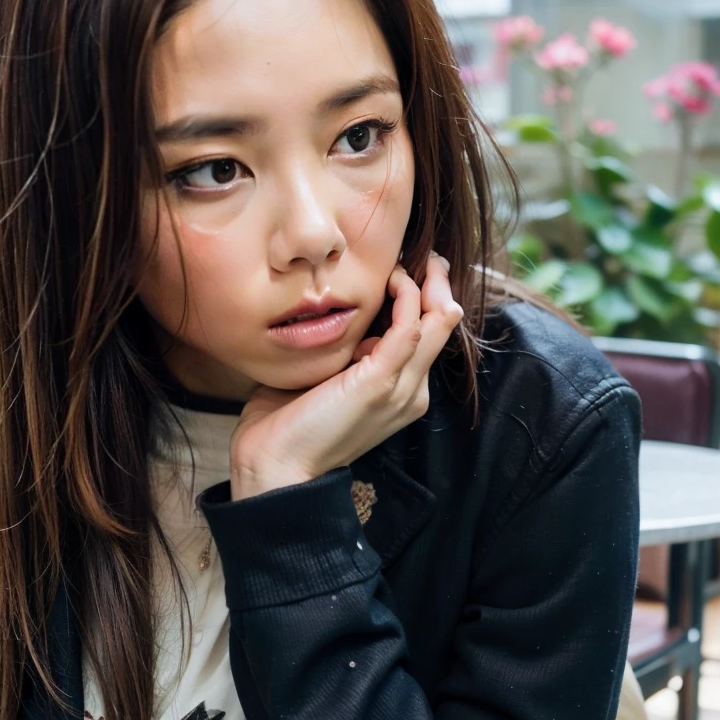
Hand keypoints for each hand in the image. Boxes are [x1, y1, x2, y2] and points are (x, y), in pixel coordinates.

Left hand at [231, 254, 461, 498]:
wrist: (275, 466)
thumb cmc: (288, 423)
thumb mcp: (323, 377)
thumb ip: (341, 351)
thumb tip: (338, 319)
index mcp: (400, 393)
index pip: (429, 336)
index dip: (424, 298)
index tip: (405, 269)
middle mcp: (411, 392)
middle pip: (444, 323)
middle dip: (436, 282)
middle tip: (422, 254)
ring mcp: (402, 388)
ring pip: (438, 320)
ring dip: (422, 283)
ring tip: (400, 262)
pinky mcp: (383, 381)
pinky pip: (412, 326)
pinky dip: (406, 296)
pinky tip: (390, 280)